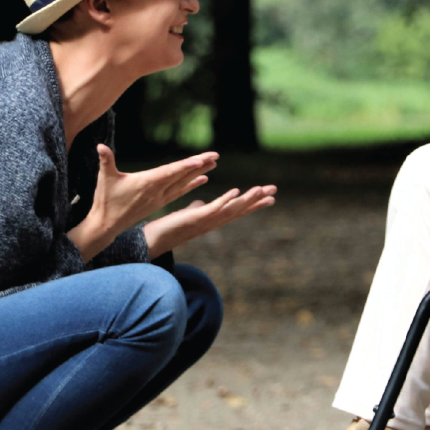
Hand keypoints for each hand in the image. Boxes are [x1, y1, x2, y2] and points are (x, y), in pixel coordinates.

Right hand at [69, 147, 218, 261]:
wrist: (107, 224)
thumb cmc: (105, 200)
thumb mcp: (104, 178)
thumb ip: (105, 161)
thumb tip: (100, 146)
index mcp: (147, 183)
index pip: (171, 172)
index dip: (186, 165)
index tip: (201, 159)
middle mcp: (157, 191)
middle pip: (182, 175)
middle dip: (199, 165)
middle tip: (216, 155)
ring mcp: (160, 198)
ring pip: (183, 183)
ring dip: (199, 173)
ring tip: (213, 164)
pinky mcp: (159, 202)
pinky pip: (180, 192)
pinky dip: (192, 185)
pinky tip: (203, 179)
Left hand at [143, 184, 277, 255]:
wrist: (154, 240)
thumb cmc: (170, 228)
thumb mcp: (187, 215)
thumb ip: (196, 209)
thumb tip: (200, 202)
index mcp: (213, 219)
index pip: (237, 209)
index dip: (253, 203)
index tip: (270, 197)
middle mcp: (214, 221)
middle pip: (240, 209)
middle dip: (258, 200)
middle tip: (275, 191)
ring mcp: (206, 221)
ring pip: (232, 209)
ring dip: (247, 199)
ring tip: (261, 189)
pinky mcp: (196, 218)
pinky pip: (214, 208)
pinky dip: (226, 200)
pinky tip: (236, 191)